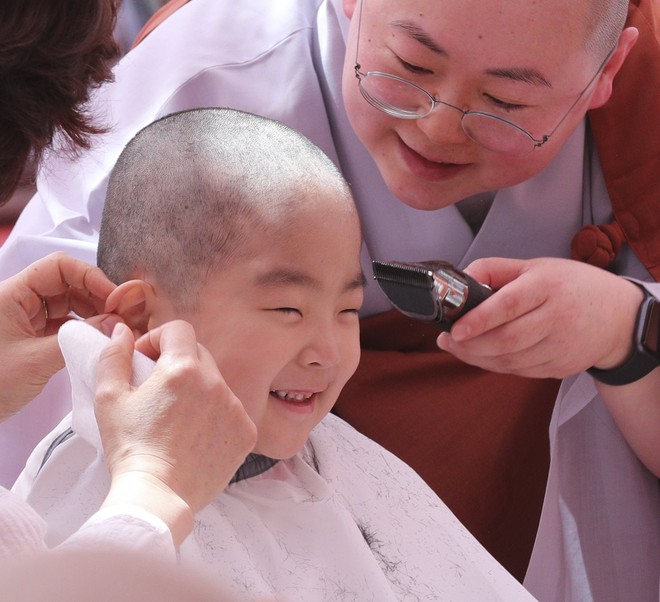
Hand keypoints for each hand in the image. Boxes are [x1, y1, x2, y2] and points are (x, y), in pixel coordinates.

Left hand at [0, 252, 116, 421]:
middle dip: (95, 296)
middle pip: (67, 283)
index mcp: (11, 294)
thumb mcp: (36, 360)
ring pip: (67, 303)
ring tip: (111, 329)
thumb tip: (114, 323)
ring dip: (91, 313)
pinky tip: (95, 339)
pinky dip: (81, 329)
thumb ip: (78, 339)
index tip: (113, 298)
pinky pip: (61, 323)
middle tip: (119, 316)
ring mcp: (24, 318)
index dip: (90, 277)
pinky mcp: (29, 336)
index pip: (59, 267)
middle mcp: (18, 300)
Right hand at [95, 320, 256, 545]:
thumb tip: (122, 329)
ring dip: (198, 391)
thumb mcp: (109, 398)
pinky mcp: (247, 431)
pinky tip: (196, 437)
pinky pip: (232, 410)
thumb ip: (114, 356)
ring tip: (177, 419)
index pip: (179, 330)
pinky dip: (216, 416)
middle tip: (159, 391)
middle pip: (199, 354)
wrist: (157, 496)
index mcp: (183, 368)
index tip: (147, 360)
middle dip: (178, 363)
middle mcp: (215, 382)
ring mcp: (235, 407)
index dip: (159, 338)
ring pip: (216, 384)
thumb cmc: (130, 447)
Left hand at [436, 257, 644, 378]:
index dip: (479, 320)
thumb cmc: (569, 286)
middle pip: (506, 339)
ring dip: (477, 358)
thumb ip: (494, 269)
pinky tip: (482, 356)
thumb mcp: (535, 266)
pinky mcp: (562, 367)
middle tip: (446, 340)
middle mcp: (557, 317)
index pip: (509, 304)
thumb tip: (459, 280)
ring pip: (510, 361)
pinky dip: (496, 365)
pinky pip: (520, 371)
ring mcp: (561, 346)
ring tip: (457, 347)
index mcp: (547, 285)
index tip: (454, 329)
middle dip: (469, 345)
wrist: (619, 317)